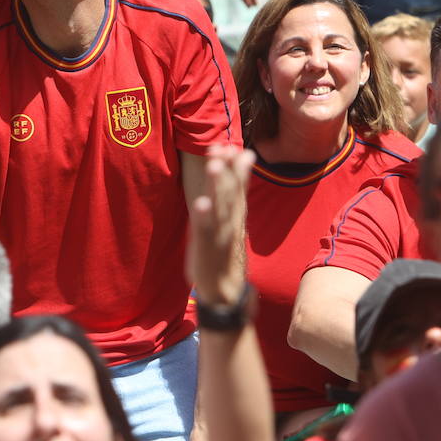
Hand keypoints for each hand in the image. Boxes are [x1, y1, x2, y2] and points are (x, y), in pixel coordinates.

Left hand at [186, 144, 253, 305]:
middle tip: (224, 147)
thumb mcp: (230, 227)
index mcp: (236, 218)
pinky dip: (204, 217)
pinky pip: (204, 231)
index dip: (236, 168)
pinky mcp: (206, 249)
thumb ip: (232, 203)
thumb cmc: (224, 255)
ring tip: (214, 165)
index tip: (232, 146)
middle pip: (231, 193)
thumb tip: (236, 180)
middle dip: (228, 170)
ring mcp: (219, 236)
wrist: (226, 293)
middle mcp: (231, 224)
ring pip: (220, 207)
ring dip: (218, 187)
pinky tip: (201, 203)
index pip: (239, 188)